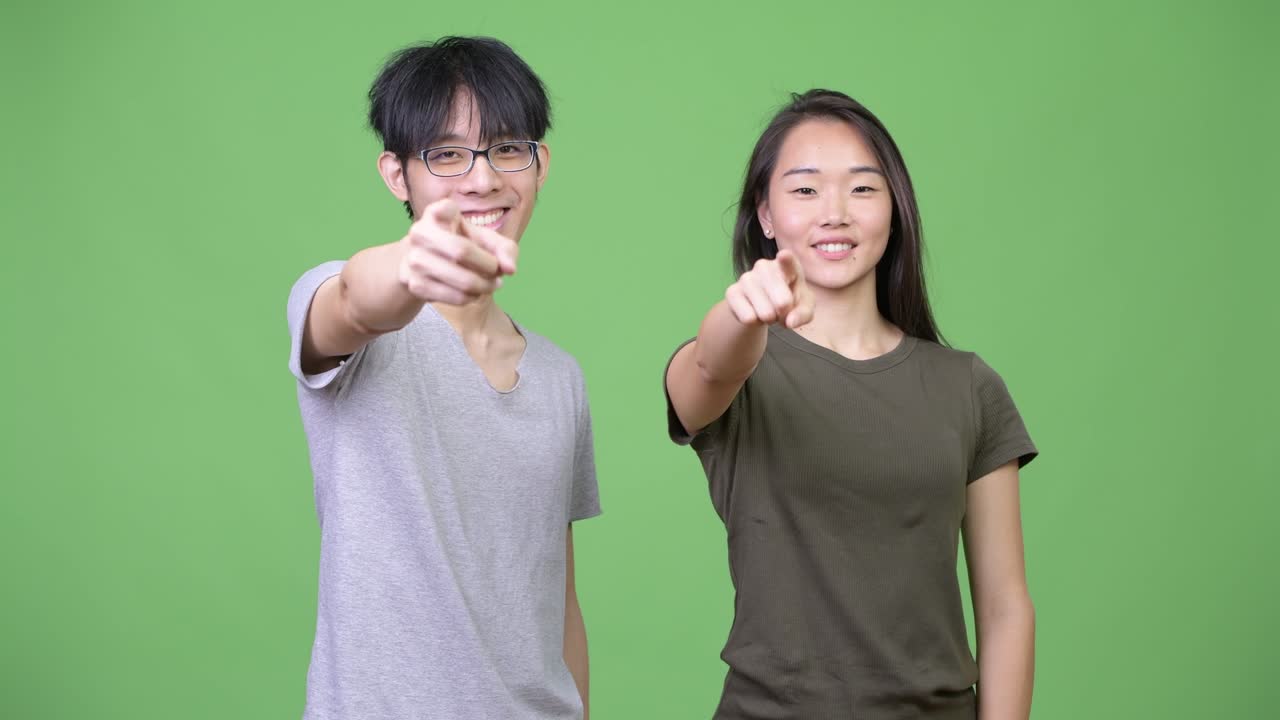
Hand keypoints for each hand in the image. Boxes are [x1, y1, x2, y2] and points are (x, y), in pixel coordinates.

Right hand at [397, 198, 518, 304]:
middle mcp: (420, 233)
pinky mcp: (415, 284)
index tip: (459, 220)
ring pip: (462, 279)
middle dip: (489, 266)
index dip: (453, 214)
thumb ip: (505, 249)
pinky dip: (472, 298)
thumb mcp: (484, 240)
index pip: (445, 208)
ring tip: (491, 284)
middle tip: (498, 273)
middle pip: (461, 251)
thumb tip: (510, 269)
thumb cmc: (461, 245)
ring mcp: (414, 259)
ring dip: (484, 286)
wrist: (425, 266)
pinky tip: (475, 293)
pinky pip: (454, 296)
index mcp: (436, 214)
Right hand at [723, 249, 814, 327]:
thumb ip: (803, 314)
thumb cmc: (789, 301)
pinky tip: (754, 312)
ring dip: (770, 319)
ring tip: (769, 311)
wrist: (761, 305)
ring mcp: (746, 277)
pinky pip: (748, 318)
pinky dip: (755, 322)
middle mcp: (764, 266)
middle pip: (782, 302)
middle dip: (785, 314)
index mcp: (787, 265)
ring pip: (765, 313)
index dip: (785, 259)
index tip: (783, 256)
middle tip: (782, 309)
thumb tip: (790, 322)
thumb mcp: (804, 308)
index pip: (787, 260)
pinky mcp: (732, 292)